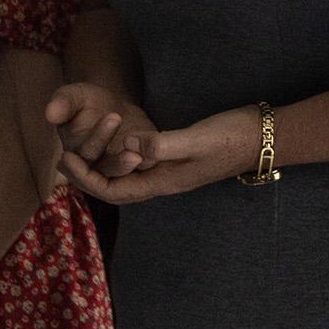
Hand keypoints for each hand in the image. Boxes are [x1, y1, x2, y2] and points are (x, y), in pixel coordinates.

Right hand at [45, 82, 156, 181]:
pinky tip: (162, 160)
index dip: (99, 136)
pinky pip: (141, 178)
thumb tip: (50, 113)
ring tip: (148, 158)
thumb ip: (63, 102)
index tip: (114, 116)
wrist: (112, 108)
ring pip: (123, 180)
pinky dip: (150, 171)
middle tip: (135, 155)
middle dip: (119, 163)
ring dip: (137, 172)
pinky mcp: (133, 173)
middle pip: (104, 172)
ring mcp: (113, 175)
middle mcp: (92, 170)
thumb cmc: (88, 103)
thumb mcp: (75, 96)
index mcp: (74, 155)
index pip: (85, 152)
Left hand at [59, 107, 258, 203]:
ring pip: (126, 176)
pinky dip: (119, 156)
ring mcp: (171, 172)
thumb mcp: (196, 139)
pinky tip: (112, 143)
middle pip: (115, 187)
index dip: (85, 178)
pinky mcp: (177, 159)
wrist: (265, 137)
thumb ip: (161, 144)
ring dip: (100, 166)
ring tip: (79, 150)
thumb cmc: (233, 137)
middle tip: (62, 156)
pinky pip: (139, 164)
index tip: (65, 159)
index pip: (113, 191)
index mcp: (164, 182)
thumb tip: (126, 144)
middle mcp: (164, 181)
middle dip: (86, 175)